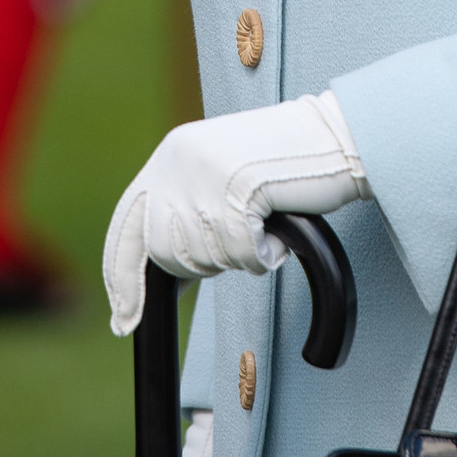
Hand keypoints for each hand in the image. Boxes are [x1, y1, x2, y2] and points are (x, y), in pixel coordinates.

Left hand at [103, 90, 369, 334]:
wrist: (335, 136)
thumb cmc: (286, 163)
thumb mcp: (220, 172)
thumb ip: (188, 202)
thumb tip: (159, 266)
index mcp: (173, 151)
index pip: (127, 223)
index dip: (122, 276)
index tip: (124, 320)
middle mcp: (181, 157)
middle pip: (165, 250)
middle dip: (201, 262)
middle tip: (240, 240)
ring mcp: (209, 171)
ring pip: (206, 255)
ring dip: (240, 254)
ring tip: (264, 221)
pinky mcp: (241, 187)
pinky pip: (243, 254)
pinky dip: (266, 254)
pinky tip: (279, 227)